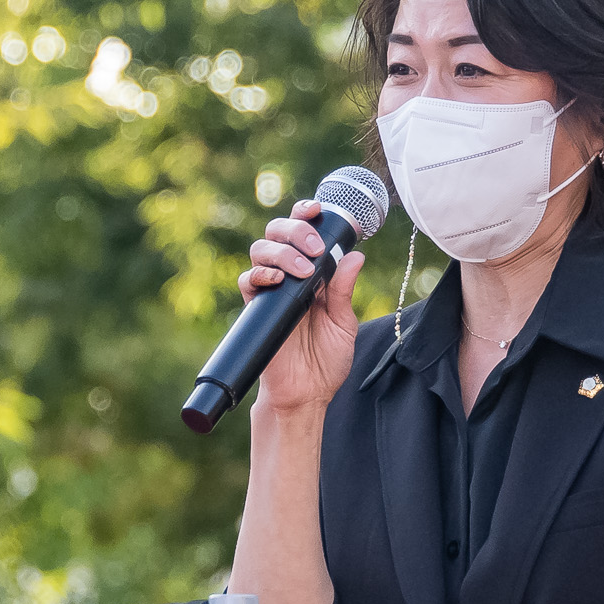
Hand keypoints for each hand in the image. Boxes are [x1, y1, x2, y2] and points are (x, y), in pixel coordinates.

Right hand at [238, 200, 363, 414]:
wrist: (307, 393)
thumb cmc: (325, 361)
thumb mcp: (344, 323)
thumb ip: (345, 290)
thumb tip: (356, 256)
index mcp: (313, 275)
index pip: (304, 234)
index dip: (305, 215)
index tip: (317, 209)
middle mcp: (289, 277)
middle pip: (279, 232)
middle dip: (294, 229)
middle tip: (313, 247)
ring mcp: (271, 291)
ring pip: (262, 250)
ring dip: (281, 251)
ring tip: (302, 269)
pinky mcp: (256, 308)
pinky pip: (248, 280)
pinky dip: (260, 273)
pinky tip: (277, 279)